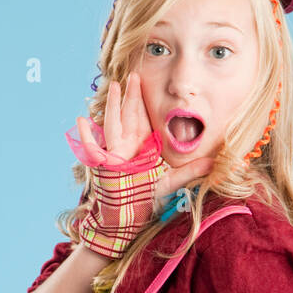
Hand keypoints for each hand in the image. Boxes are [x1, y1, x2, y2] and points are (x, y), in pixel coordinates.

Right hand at [75, 72, 213, 207]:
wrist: (128, 216)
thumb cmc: (146, 198)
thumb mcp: (171, 182)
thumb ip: (189, 172)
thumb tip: (212, 163)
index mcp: (142, 146)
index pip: (143, 119)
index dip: (144, 102)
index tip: (146, 83)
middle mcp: (128, 146)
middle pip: (129, 115)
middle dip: (131, 96)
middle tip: (134, 75)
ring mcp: (115, 153)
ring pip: (114, 124)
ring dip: (114, 105)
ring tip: (115, 86)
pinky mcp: (106, 165)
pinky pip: (94, 148)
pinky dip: (86, 136)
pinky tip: (81, 121)